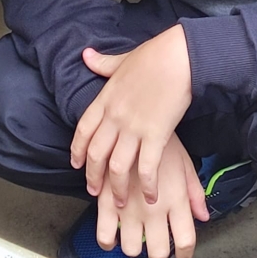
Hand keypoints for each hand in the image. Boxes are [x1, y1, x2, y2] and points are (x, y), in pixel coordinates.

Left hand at [70, 24, 191, 206]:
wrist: (180, 57)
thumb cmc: (155, 55)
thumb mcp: (122, 59)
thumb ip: (102, 63)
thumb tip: (85, 54)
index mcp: (106, 99)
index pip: (83, 130)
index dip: (77, 150)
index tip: (76, 164)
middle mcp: (115, 117)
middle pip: (96, 154)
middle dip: (93, 177)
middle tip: (95, 192)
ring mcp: (134, 128)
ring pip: (117, 167)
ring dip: (117, 189)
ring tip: (120, 203)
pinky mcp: (156, 135)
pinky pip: (146, 168)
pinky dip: (147, 185)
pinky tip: (150, 196)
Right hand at [96, 134, 207, 257]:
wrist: (134, 114)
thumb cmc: (161, 138)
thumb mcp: (184, 161)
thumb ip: (194, 192)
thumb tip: (203, 215)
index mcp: (176, 198)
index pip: (185, 240)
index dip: (185, 253)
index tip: (182, 254)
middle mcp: (153, 207)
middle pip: (157, 252)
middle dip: (158, 253)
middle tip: (156, 244)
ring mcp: (129, 206)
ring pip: (130, 248)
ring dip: (133, 246)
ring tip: (135, 235)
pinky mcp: (107, 200)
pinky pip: (104, 234)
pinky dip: (107, 240)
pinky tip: (112, 233)